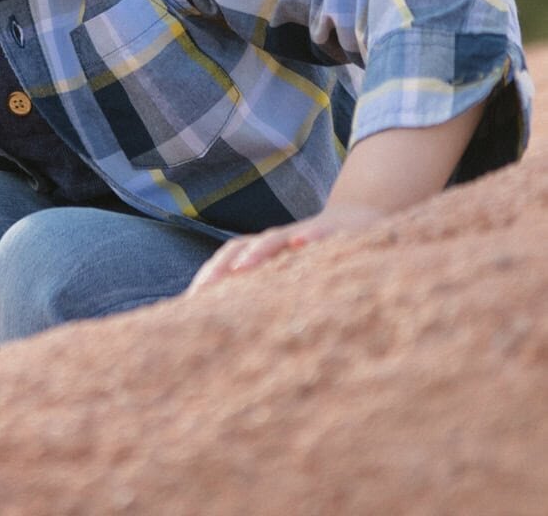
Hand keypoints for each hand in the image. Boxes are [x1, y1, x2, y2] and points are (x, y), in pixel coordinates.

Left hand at [186, 202, 386, 294]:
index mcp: (266, 253)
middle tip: (203, 291)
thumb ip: (270, 293)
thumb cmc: (322, 258)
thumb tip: (242, 332)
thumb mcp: (295, 275)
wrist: (363, 219)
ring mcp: (303, 233)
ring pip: (274, 239)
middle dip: (221, 267)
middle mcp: (278, 241)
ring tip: (241, 267)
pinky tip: (301, 244)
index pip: (229, 259)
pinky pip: (319, 234)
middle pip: (241, 247)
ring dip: (257, 251)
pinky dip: (309, 237)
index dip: (210, 277)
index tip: (189, 303)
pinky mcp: (333, 231)